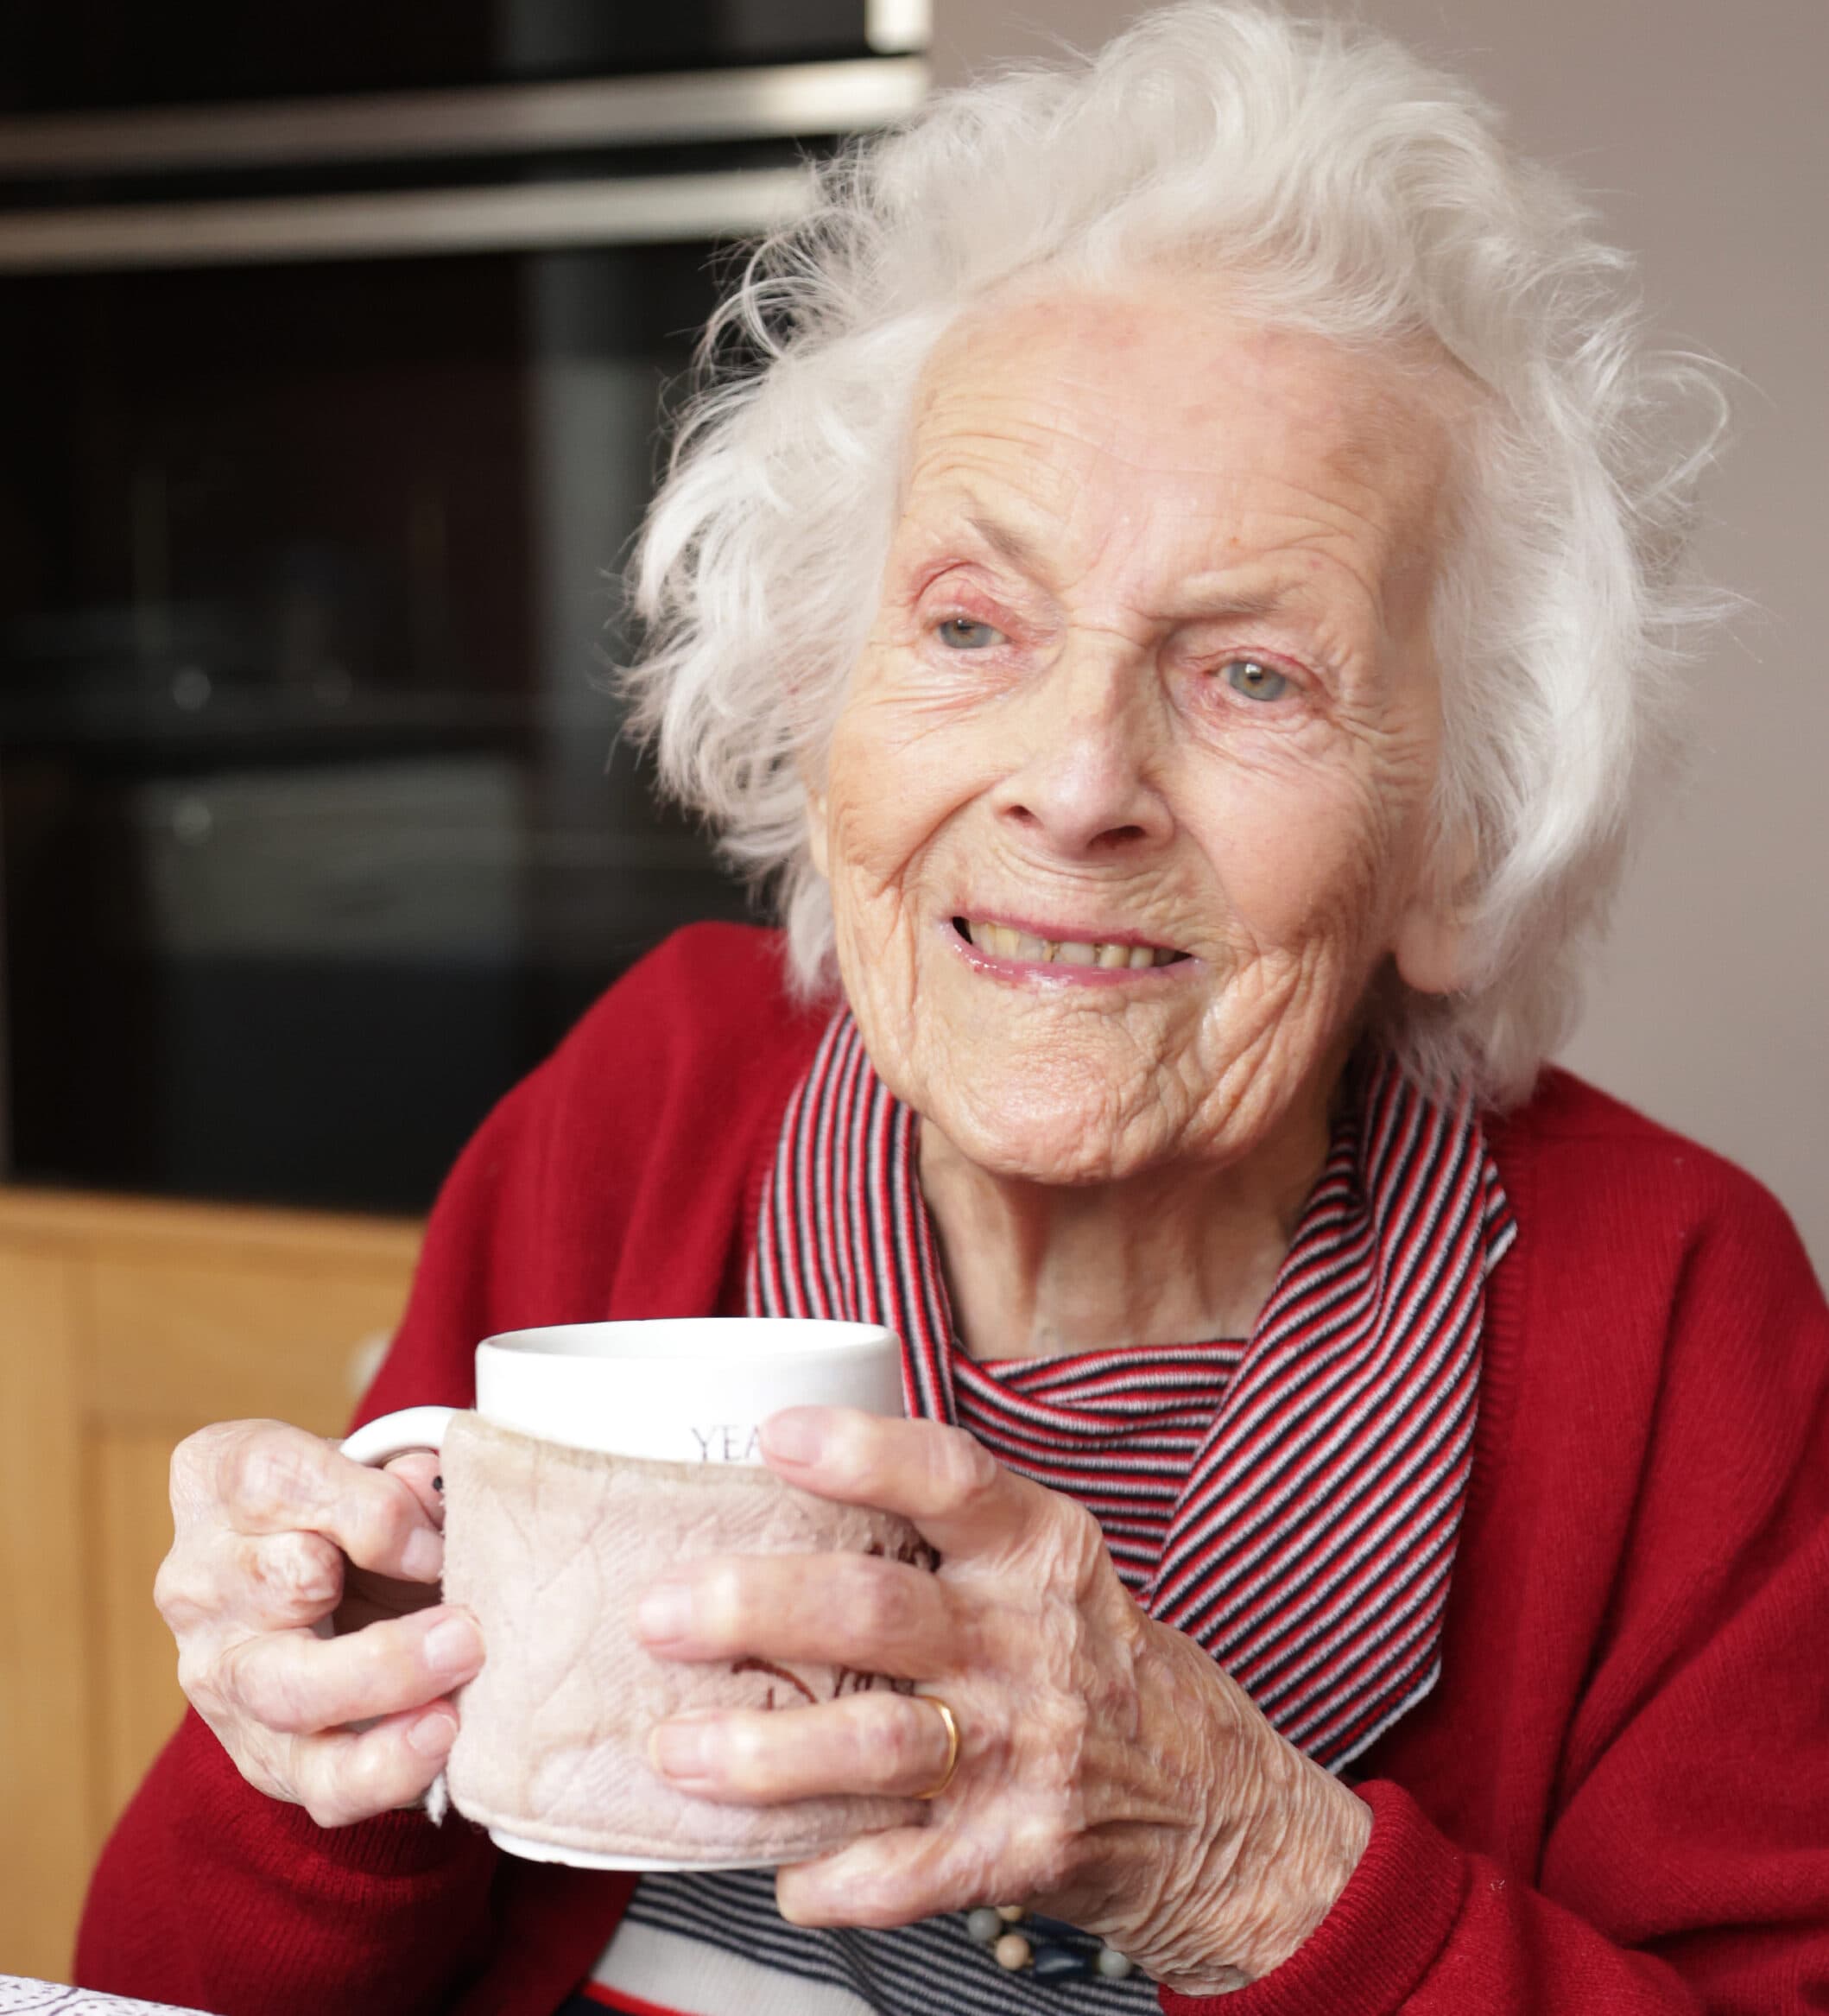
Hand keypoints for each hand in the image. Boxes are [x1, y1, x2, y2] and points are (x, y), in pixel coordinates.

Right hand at [156, 1418, 485, 1826]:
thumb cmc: (351, 1503)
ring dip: (387, 1691)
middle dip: (381, 1608)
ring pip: (288, 1695)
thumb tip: (440, 1499)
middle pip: (281, 1585)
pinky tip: (438, 1743)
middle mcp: (201, 1576)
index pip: (275, 1478)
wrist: (324, 1580)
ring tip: (452, 1705)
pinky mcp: (259, 1752)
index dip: (370, 1505)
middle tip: (467, 1634)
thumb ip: (404, 1475)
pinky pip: (317, 1781)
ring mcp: (219, 1672)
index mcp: (219, 1477)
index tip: (437, 1530)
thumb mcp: (372, 1462)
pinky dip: (385, 1769)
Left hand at [635, 1407, 1369, 1992]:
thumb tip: (775, 1497)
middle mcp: (1031, 1640)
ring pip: (873, 1743)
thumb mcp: (1050, 1570)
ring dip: (761, 1752)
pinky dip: (832, 1878)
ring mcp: (1027, 1748)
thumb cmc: (1100, 1666)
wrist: (1220, 1807)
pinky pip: (904, 1871)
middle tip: (660, 1614)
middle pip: (876, 1609)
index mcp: (1040, 1550)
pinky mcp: (1019, 1849)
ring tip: (678, 1749)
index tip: (776, 1437)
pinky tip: (785, 1873)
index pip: (950, 1477)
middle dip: (754, 1608)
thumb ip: (944, 1535)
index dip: (860, 1453)